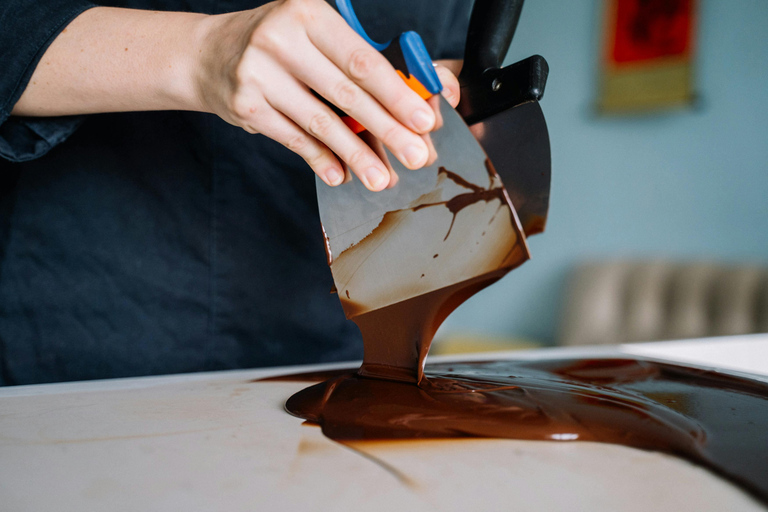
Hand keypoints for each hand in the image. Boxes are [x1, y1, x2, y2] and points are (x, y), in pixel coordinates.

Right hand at [194, 0, 459, 190]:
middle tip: (415, 156)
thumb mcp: (313, 34)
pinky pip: (294, 138)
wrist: (209, 54)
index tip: (423, 120)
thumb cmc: (278, 44)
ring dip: (356, 155)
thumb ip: (355, 62)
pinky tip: (341, 176)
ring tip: (382, 179)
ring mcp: (259, 73)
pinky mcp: (246, 105)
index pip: (361, 60)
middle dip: (387, 129)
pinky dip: (321, 160)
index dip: (396, 93)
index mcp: (309, 14)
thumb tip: (405, 107)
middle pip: (346, 93)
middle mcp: (281, 39)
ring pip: (321, 123)